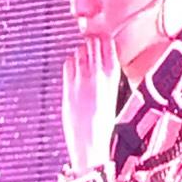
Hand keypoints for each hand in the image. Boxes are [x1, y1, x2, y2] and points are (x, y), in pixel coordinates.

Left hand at [62, 35, 118, 175]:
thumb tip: (99, 62)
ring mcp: (81, 79)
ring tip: (83, 57)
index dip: (103, 39)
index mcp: (113, 77)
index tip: (102, 38)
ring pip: (79, 51)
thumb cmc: (102, 125)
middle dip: (91, 42)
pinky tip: (74, 69)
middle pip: (92, 43)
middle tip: (91, 43)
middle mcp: (97, 75)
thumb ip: (106, 78)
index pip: (107, 44)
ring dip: (81, 51)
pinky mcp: (68, 86)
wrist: (90, 143)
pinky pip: (68, 63)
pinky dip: (71, 62)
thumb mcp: (112, 97)